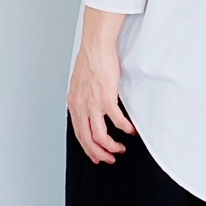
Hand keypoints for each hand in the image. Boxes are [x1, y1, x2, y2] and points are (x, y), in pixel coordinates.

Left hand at [67, 7, 137, 163]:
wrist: (96, 47)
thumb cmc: (91, 60)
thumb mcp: (80, 84)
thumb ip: (83, 98)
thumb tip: (89, 108)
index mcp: (74, 103)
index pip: (78, 133)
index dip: (87, 148)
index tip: (96, 155)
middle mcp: (81, 106)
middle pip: (87, 140)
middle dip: (99, 153)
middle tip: (109, 159)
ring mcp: (93, 104)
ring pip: (99, 136)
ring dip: (111, 146)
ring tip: (120, 148)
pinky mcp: (106, 99)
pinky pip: (117, 121)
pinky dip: (125, 129)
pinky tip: (131, 130)